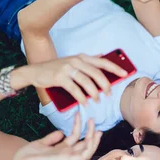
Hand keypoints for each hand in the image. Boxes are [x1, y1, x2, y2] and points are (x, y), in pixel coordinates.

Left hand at [8, 114, 100, 159]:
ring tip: (96, 129)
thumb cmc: (27, 157)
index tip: (78, 114)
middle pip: (84, 144)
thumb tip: (61, 132)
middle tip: (92, 120)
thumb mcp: (41, 143)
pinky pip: (84, 156)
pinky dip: (90, 147)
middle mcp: (66, 154)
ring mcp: (67, 158)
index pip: (75, 137)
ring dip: (94, 140)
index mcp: (61, 149)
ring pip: (88, 150)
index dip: (79, 125)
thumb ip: (52, 138)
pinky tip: (92, 138)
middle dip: (91, 132)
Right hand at [13, 54, 127, 104]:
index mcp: (81, 57)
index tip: (125, 74)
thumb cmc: (56, 68)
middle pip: (96, 73)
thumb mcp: (72, 61)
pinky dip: (81, 98)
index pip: (102, 62)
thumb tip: (103, 56)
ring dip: (94, 93)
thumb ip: (87, 61)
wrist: (34, 71)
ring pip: (87, 82)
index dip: (114, 68)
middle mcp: (76, 61)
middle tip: (108, 94)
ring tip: (97, 101)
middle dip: (105, 85)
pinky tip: (85, 103)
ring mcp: (68, 68)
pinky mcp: (60, 77)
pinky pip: (75, 89)